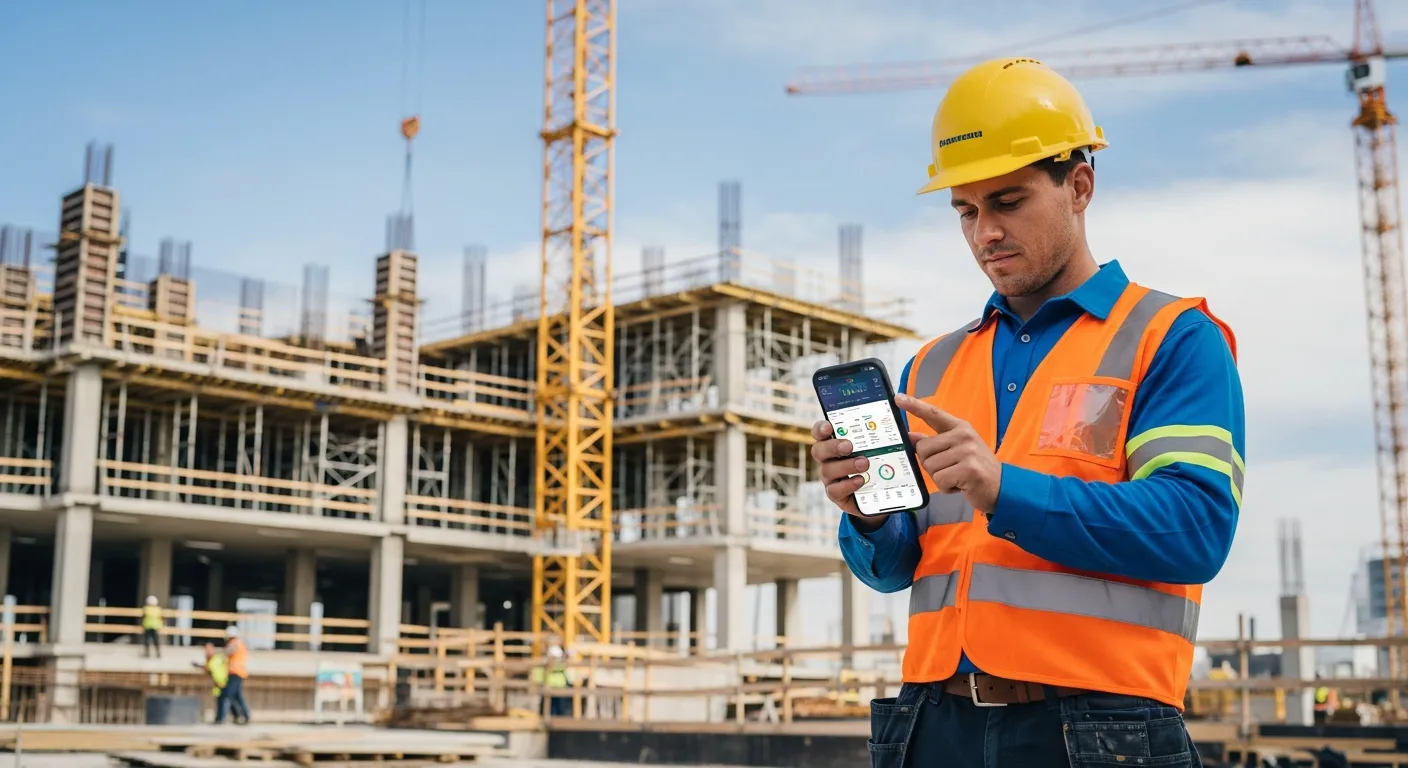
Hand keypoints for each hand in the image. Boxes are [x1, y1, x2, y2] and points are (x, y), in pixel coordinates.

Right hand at [809, 418, 928, 530]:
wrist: (878, 494)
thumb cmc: (877, 464)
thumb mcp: (880, 449)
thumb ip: (885, 438)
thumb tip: (904, 431)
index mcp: (835, 443)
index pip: (820, 432)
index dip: (821, 428)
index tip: (829, 427)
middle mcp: (829, 459)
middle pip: (819, 450)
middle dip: (832, 447)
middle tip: (849, 446)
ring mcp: (830, 478)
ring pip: (827, 470)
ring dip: (845, 466)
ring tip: (864, 463)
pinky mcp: (836, 495)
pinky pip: (835, 490)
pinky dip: (847, 485)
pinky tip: (861, 481)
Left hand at [895, 393, 1002, 511]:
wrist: (1001, 487)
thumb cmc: (975, 468)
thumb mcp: (957, 450)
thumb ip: (935, 443)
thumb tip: (911, 437)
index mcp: (960, 427)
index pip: (933, 413)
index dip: (914, 405)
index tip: (898, 398)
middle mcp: (964, 435)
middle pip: (923, 448)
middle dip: (930, 464)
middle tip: (948, 469)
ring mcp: (967, 451)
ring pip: (930, 466)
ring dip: (939, 477)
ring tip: (956, 477)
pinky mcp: (969, 469)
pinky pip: (940, 479)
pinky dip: (946, 487)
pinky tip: (960, 485)